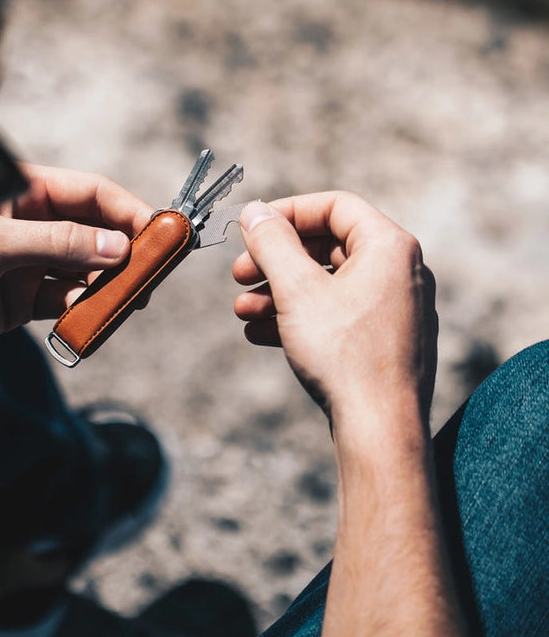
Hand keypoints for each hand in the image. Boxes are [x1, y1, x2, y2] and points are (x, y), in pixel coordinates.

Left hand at [0, 164, 153, 357]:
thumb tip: (118, 247)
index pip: (91, 193)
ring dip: (109, 284)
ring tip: (129, 300)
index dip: (129, 210)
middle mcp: (34, 224)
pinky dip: (84, 308)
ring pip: (87, 269)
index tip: (160, 231)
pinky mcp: (24, 299)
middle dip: (126, 251)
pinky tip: (93, 315)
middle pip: (96, 232)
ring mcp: (31, 263)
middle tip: (154, 273)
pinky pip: (68, 301)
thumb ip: (60, 243)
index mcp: (26, 192)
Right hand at [233, 193, 436, 435]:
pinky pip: (335, 315)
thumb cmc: (345, 355)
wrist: (379, 430)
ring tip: (242, 310)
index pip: (334, 206)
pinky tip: (261, 334)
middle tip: (238, 274)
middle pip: (326, 245)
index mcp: (389, 247)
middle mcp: (398, 272)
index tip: (252, 228)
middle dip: (275, 260)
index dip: (287, 211)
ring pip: (326, 284)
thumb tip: (254, 212)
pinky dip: (298, 318)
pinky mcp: (382, 340)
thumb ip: (271, 242)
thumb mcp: (296, 289)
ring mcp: (393, 308)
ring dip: (278, 292)